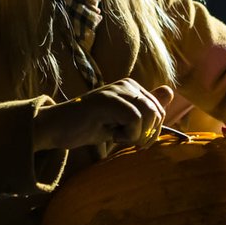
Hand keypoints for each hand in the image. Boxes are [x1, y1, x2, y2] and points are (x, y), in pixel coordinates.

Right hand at [32, 79, 173, 151]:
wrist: (56, 128)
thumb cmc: (88, 127)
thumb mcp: (122, 122)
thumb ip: (144, 109)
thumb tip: (169, 91)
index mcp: (132, 87)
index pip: (160, 110)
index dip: (151, 131)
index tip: (132, 139)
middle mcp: (127, 84)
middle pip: (157, 113)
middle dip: (146, 134)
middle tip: (124, 140)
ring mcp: (117, 90)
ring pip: (148, 115)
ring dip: (135, 135)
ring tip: (115, 135)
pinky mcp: (108, 100)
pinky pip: (135, 119)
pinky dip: (127, 135)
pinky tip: (111, 135)